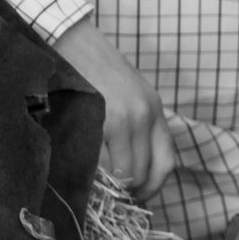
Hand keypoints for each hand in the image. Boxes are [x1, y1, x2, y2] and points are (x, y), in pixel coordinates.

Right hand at [52, 18, 176, 198]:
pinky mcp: (103, 120)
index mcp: (155, 111)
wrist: (72, 40)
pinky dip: (94, 175)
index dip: (152, 188)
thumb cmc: (94, 70)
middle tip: (110, 199)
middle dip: (128, 193)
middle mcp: (146, 116)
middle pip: (146, 173)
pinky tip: (83, 174)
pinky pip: (103, 163)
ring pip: (126, 173)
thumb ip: (134, 129)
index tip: (137, 198)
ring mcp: (126, 118)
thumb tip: (128, 175)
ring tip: (95, 188)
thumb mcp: (127, 96)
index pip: (166, 163)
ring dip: (110, 187)